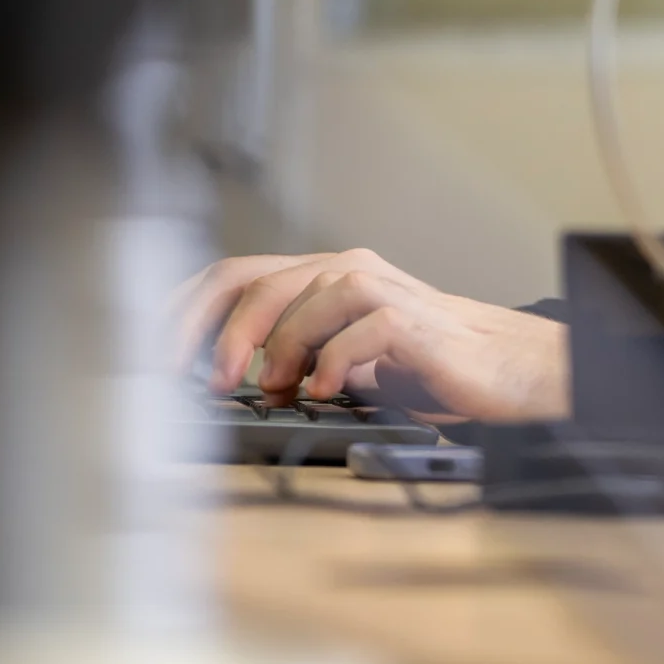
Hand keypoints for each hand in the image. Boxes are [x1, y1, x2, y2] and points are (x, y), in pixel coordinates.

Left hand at [172, 248, 566, 424]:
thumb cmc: (429, 367)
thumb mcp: (346, 361)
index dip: (186, 311)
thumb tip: (225, 381)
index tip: (156, 355)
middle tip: (203, 381)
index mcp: (324, 278)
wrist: (507, 371)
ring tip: (278, 390)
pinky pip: (358, 329)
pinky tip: (326, 391)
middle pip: (255, 280)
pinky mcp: (413, 319)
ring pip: (304, 296)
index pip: (235, 276)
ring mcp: (382, 289)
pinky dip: (332, 363)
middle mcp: (348, 272)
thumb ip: (296, 357)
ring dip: (276, 349)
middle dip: (213, 332)